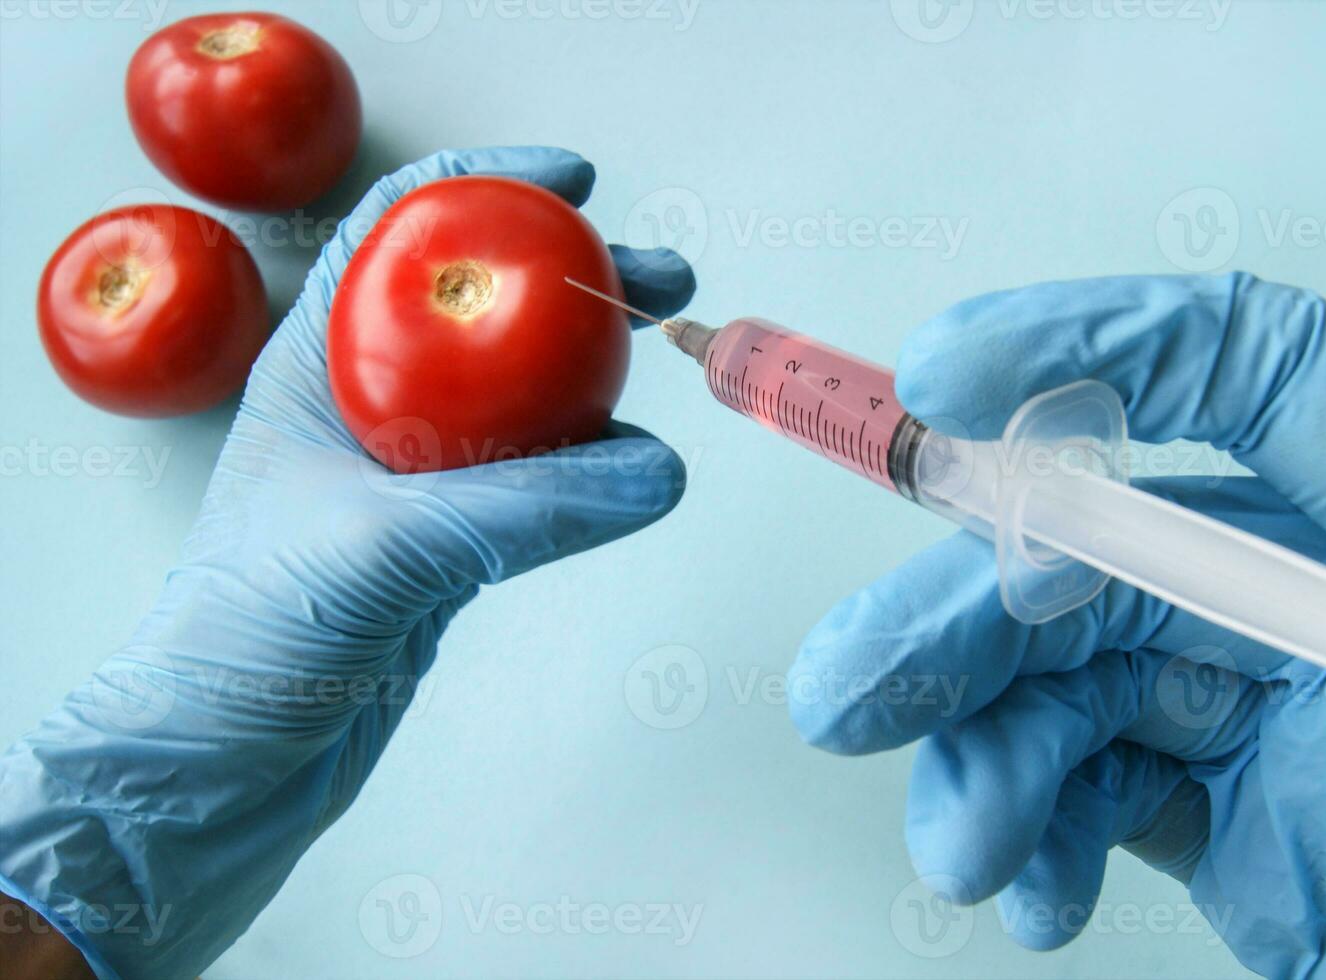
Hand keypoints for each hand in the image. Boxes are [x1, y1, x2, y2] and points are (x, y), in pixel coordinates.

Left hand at [0, 147, 694, 979]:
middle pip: (482, 305)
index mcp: (320, 363)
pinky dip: (593, 467)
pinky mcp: (451, 537)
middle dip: (574, 279)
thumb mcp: (382, 546)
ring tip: (666, 362)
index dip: (485, 185)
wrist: (226, 755)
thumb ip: (523, 506)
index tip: (572, 181)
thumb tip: (656, 470)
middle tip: (659, 281)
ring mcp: (415, 471)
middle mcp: (370, 403)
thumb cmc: (249, 632)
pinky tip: (636, 471)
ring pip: (521, 395)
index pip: (397, 230)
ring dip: (597, 373)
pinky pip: (537, 478)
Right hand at [788, 273, 1325, 976]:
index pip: (1262, 360)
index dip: (1098, 341)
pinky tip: (1033, 887)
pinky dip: (1040, 834)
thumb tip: (1043, 565)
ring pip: (1071, 679)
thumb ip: (1273, 598)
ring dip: (985, 757)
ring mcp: (1268, 702)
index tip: (945, 379)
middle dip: (961, 620)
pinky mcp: (1227, 807)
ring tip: (963, 845)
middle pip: (1103, 549)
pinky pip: (1095, 784)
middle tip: (851, 686)